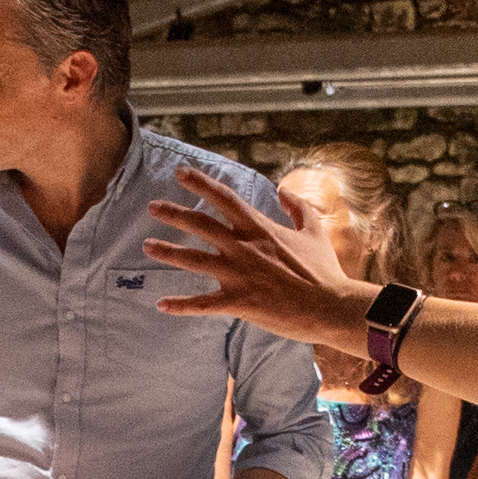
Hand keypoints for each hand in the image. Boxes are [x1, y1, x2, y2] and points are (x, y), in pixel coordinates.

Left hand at [145, 172, 371, 353]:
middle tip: (151, 206)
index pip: (224, 198)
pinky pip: (203, 304)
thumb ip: (298, 207)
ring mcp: (239, 274)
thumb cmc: (324, 270)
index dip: (200, 183)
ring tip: (147, 245)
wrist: (331, 305)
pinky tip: (161, 305)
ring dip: (168, 251)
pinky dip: (181, 305)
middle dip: (173, 213)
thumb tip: (283, 190)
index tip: (180, 172)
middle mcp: (244, 247)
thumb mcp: (315, 230)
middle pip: (200, 224)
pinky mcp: (239, 302)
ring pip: (194, 259)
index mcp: (259, 228)